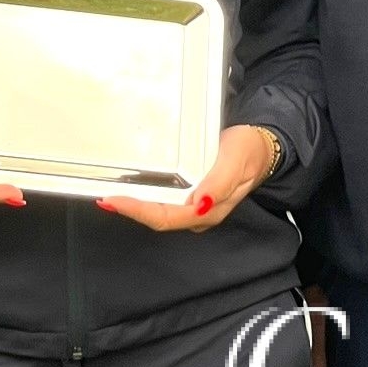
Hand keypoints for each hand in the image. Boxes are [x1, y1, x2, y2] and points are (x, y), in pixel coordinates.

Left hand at [94, 124, 277, 231]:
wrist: (263, 147)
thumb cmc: (250, 152)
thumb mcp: (236, 162)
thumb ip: (219, 184)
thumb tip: (198, 202)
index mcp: (209, 209)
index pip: (167, 217)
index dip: (139, 211)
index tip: (116, 200)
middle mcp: (199, 212)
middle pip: (158, 218)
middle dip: (131, 211)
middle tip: (104, 198)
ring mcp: (195, 205)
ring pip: (159, 212)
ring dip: (135, 206)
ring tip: (111, 196)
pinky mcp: (192, 194)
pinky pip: (164, 200)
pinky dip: (145, 196)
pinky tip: (132, 189)